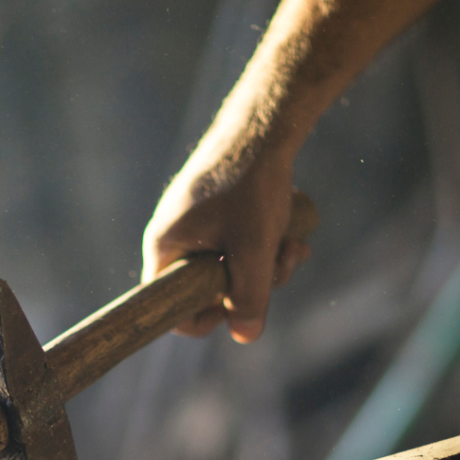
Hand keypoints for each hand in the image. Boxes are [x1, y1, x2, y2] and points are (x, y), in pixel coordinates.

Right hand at [141, 154, 311, 342]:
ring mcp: (198, 226)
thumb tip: (244, 335)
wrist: (265, 124)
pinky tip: (293, 236)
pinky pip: (240, 248)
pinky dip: (266, 248)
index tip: (238, 308)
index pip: (171, 308)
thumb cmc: (251, 184)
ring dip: (267, 268)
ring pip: (232, 270)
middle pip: (209, 292)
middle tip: (281, 268)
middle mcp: (175, 239)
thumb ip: (249, 298)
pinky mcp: (220, 214)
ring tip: (293, 247)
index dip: (206, 318)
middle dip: (252, 287)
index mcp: (165, 248)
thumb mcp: (254, 249)